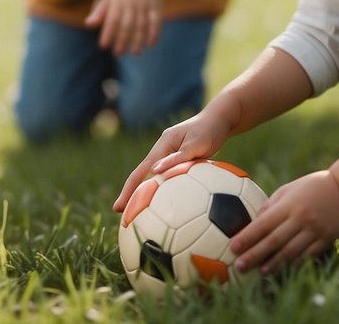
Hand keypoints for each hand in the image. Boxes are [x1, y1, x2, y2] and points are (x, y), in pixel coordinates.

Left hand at [85, 0, 163, 55]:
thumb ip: (99, 11)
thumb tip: (88, 24)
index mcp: (118, 1)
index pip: (112, 19)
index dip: (107, 33)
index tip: (103, 46)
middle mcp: (131, 3)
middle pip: (127, 24)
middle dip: (122, 40)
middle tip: (118, 53)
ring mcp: (145, 5)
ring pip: (142, 24)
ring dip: (139, 40)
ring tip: (134, 53)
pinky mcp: (156, 7)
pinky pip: (156, 21)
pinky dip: (155, 33)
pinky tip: (151, 45)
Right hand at [112, 109, 231, 211]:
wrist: (220, 120)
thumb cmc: (210, 130)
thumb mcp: (196, 144)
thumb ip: (178, 157)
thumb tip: (154, 171)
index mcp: (163, 145)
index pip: (141, 171)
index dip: (129, 189)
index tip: (118, 207)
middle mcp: (163, 151)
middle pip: (142, 176)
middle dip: (132, 195)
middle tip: (123, 217)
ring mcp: (170, 156)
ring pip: (153, 178)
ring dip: (145, 194)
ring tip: (138, 215)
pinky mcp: (179, 161)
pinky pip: (167, 179)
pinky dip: (161, 191)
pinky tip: (162, 204)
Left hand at [230, 170, 338, 273]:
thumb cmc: (312, 187)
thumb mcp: (289, 189)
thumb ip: (272, 205)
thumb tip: (254, 222)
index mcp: (289, 205)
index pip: (264, 224)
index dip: (248, 237)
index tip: (233, 247)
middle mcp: (301, 218)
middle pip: (274, 241)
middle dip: (255, 255)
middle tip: (239, 266)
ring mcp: (315, 231)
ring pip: (290, 252)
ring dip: (273, 263)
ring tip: (260, 271)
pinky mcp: (326, 240)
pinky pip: (307, 255)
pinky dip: (293, 263)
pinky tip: (283, 268)